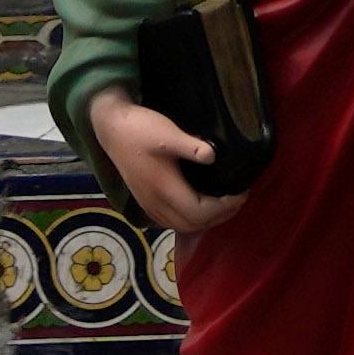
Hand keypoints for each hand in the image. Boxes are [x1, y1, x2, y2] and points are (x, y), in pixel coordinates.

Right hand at [90, 99, 232, 234]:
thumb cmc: (140, 129)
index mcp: (165, 189)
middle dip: (220, 216)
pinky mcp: (144, 201)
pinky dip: (190, 220)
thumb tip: (213, 157)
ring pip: (181, 226)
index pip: (200, 212)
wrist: (112, 129)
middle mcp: (156, 203)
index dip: (224, 207)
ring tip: (224, 204)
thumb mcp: (169, 133)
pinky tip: (199, 207)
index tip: (241, 192)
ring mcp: (148, 204)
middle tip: (238, 199)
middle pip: (193, 224)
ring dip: (206, 221)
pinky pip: (171, 222)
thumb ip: (192, 147)